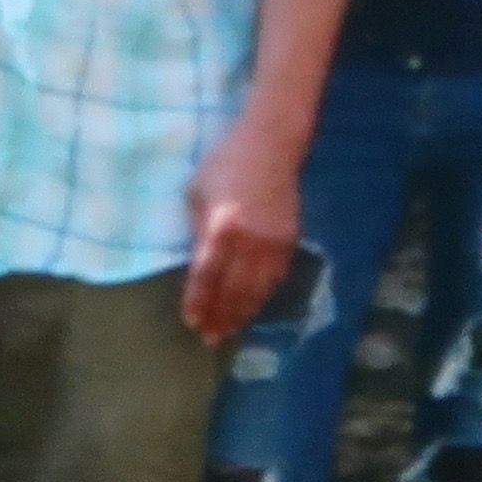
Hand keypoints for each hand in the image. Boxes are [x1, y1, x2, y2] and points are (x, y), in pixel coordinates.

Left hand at [183, 109, 308, 340]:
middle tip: (209, 337)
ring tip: (229, 331)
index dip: (199, 301)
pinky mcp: (290, 240)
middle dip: (220, 316)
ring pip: (257, 290)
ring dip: (242, 313)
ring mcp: (273, 242)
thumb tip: (200, 263)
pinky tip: (252, 307)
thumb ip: (198, 229)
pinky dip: (262, 297)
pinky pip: (275, 278)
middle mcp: (249, 239)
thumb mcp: (198, 191)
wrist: (272, 143)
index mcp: (222, 226)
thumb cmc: (226, 162)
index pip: (207, 275)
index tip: (191, 321)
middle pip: (233, 290)